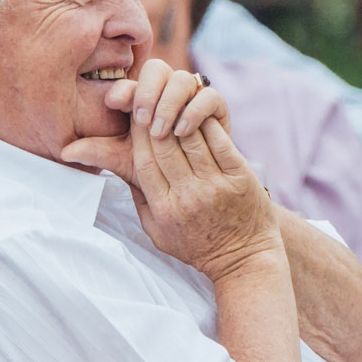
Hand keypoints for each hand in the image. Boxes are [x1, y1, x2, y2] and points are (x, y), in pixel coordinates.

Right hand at [61, 63, 279, 282]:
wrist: (244, 260)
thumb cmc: (197, 245)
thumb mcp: (157, 231)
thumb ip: (139, 199)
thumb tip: (116, 167)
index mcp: (163, 208)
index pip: (143, 160)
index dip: (137, 134)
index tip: (136, 116)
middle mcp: (187, 196)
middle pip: (164, 146)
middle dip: (155, 119)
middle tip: (153, 102)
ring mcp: (215, 187)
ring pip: (191, 139)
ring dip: (181, 116)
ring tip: (175, 102)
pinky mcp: (240, 179)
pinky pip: (220, 142)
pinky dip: (208, 124)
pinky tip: (202, 115)